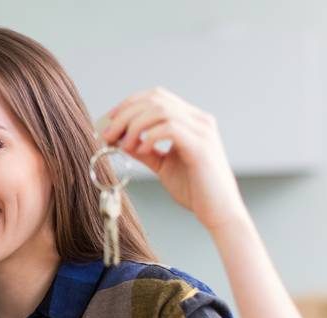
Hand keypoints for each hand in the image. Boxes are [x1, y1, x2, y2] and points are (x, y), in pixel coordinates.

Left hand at [101, 87, 247, 231]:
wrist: (219, 212)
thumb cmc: (195, 191)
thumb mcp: (163, 166)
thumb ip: (145, 150)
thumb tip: (120, 140)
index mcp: (191, 120)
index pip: (156, 96)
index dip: (129, 104)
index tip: (109, 121)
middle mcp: (199, 120)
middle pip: (155, 99)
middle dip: (125, 114)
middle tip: (107, 134)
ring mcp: (202, 130)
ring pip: (160, 110)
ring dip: (134, 125)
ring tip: (123, 145)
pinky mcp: (201, 146)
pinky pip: (170, 128)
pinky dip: (150, 137)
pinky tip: (141, 151)